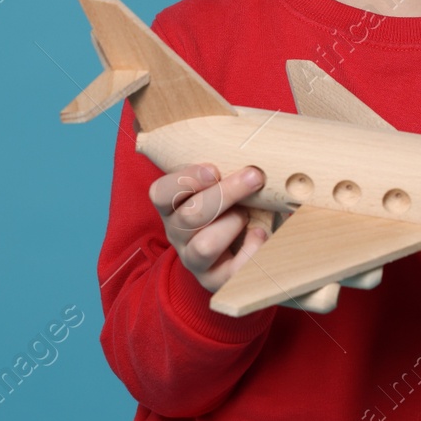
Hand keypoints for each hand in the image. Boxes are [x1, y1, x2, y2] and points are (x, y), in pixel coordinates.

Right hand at [148, 164, 267, 293]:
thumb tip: (254, 139)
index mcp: (171, 205)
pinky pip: (231, 273)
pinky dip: (250, 251)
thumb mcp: (219, 181)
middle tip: (254, 176)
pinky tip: (260, 234)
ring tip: (249, 215)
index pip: (161, 192)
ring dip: (233, 224)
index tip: (214, 169)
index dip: (186, 179)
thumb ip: (225, 163)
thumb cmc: (230, 201)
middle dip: (226, 193)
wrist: (236, 249)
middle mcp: (177, 233)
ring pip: (205, 245)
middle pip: (191, 215)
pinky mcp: (216, 281)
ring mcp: (194, 259)